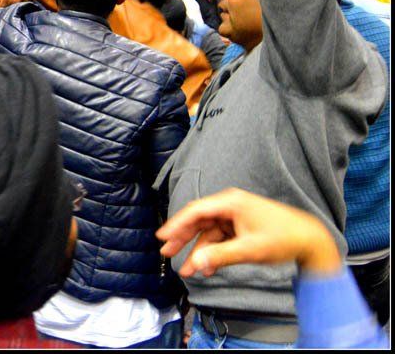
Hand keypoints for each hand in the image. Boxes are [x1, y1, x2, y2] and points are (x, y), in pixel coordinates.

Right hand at [157, 188, 341, 276]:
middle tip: (166, 252)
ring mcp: (235, 217)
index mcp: (231, 203)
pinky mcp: (241, 228)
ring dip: (199, 251)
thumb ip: (220, 256)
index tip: (162, 236)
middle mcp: (230, 206)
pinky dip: (213, 253)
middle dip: (183, 238)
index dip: (176, 224)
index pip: (196, 211)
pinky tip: (208, 268)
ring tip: (187, 270)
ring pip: (209, 233)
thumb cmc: (283, 238)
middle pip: (199, 221)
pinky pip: (220, 240)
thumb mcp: (250, 249)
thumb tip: (196, 263)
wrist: (310, 241)